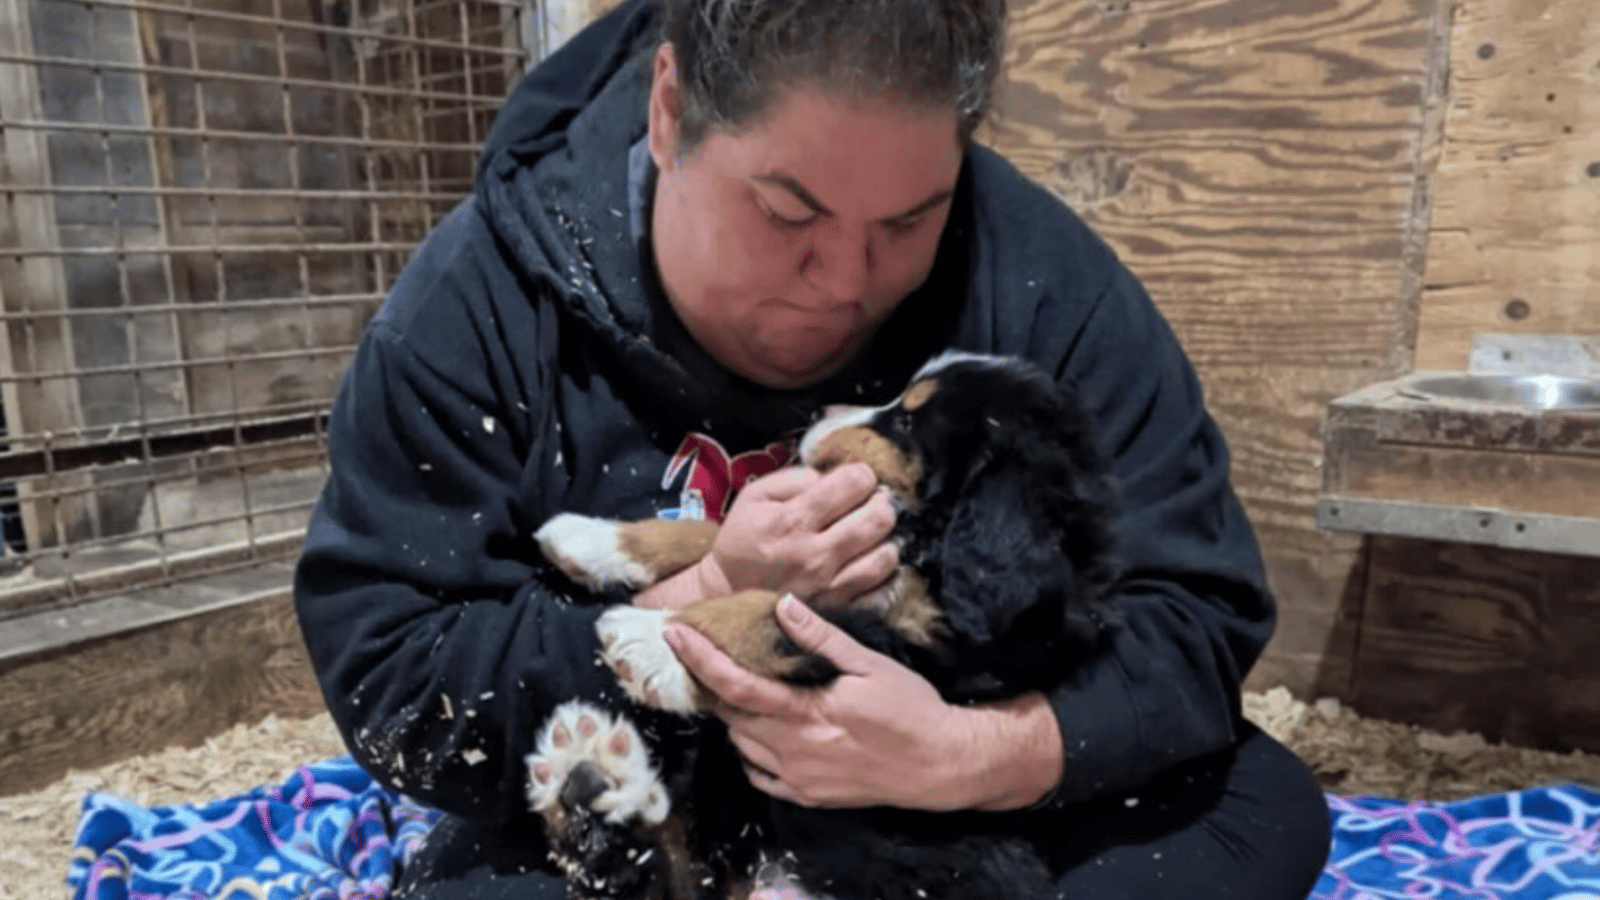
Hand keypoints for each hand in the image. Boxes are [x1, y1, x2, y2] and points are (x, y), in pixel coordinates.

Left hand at [664, 595, 976, 810]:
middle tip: (701, 654)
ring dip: (731, 714)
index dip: (699, 659)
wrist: (940, 765)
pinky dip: (750, 749)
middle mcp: (792, 750)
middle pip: (729, 715)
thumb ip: (822, 638)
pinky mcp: (808, 795)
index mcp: (804, 715)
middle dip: (710, 683)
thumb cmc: (910, 709)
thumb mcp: (870, 664)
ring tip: (734, 685)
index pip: (735, 685)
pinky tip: (760, 729)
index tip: (675, 633)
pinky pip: (760, 774)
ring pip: (741, 745)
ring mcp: (798, 778)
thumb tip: (782, 604)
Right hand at [693, 463, 897, 608]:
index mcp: (793, 520)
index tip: (855, 479)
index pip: (852, 484)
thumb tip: (833, 478)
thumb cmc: (744, 539)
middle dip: (880, 503)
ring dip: (884, 537)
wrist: (727, 592)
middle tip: (868, 503)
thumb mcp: (755, 495)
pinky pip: (878, 585)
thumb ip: (796, 478)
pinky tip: (868, 557)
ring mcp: (828, 583)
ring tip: (868, 532)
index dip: (861, 475)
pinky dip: (881, 568)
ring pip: (885, 554)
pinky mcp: (836, 605)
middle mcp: (815, 553)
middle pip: (878, 518)